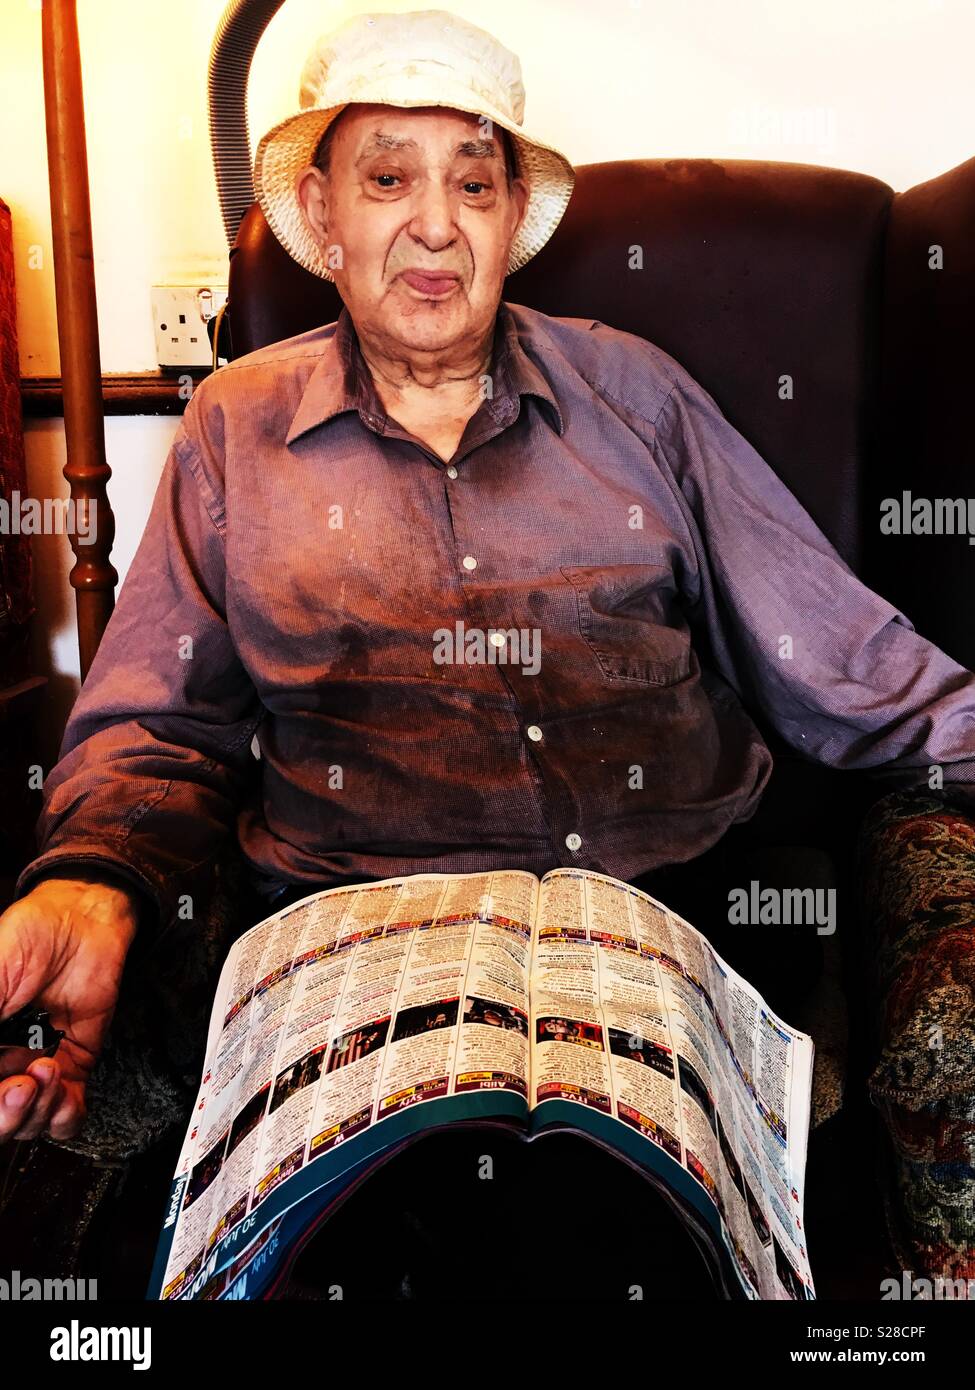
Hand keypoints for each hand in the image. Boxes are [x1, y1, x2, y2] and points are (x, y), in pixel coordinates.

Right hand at [0, 877, 137, 1142]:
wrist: (85, 919)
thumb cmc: (30, 933)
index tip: (0, 1084)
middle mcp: (0, 1062)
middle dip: (5, 1114)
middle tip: (19, 1085)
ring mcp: (33, 1069)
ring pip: (27, 1124)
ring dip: (37, 1109)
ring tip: (47, 1070)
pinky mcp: (72, 1066)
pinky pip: (66, 1115)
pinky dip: (65, 1116)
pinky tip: (65, 1092)